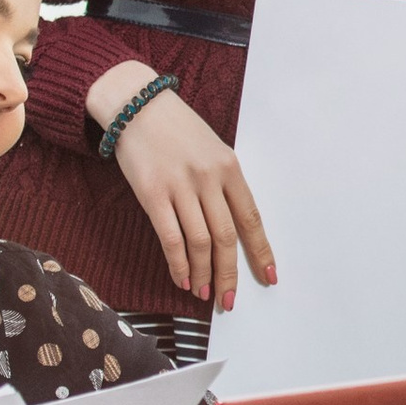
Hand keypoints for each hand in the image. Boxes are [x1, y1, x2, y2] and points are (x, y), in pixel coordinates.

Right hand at [91, 61, 276, 306]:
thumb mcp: (212, 149)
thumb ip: (224, 184)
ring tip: (204, 292)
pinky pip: (170, 237)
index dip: (261, 251)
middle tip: (229, 300)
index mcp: (230, 167)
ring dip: (203, 273)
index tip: (269, 276)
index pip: (251, 218)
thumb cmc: (176, 129)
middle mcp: (209, 178)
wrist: (137, 104)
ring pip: (199, 242)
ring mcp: (180, 186)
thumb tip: (232, 229)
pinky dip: (178, 263)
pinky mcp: (152, 193)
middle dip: (230, 273)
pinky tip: (181, 277)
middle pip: (226, 237)